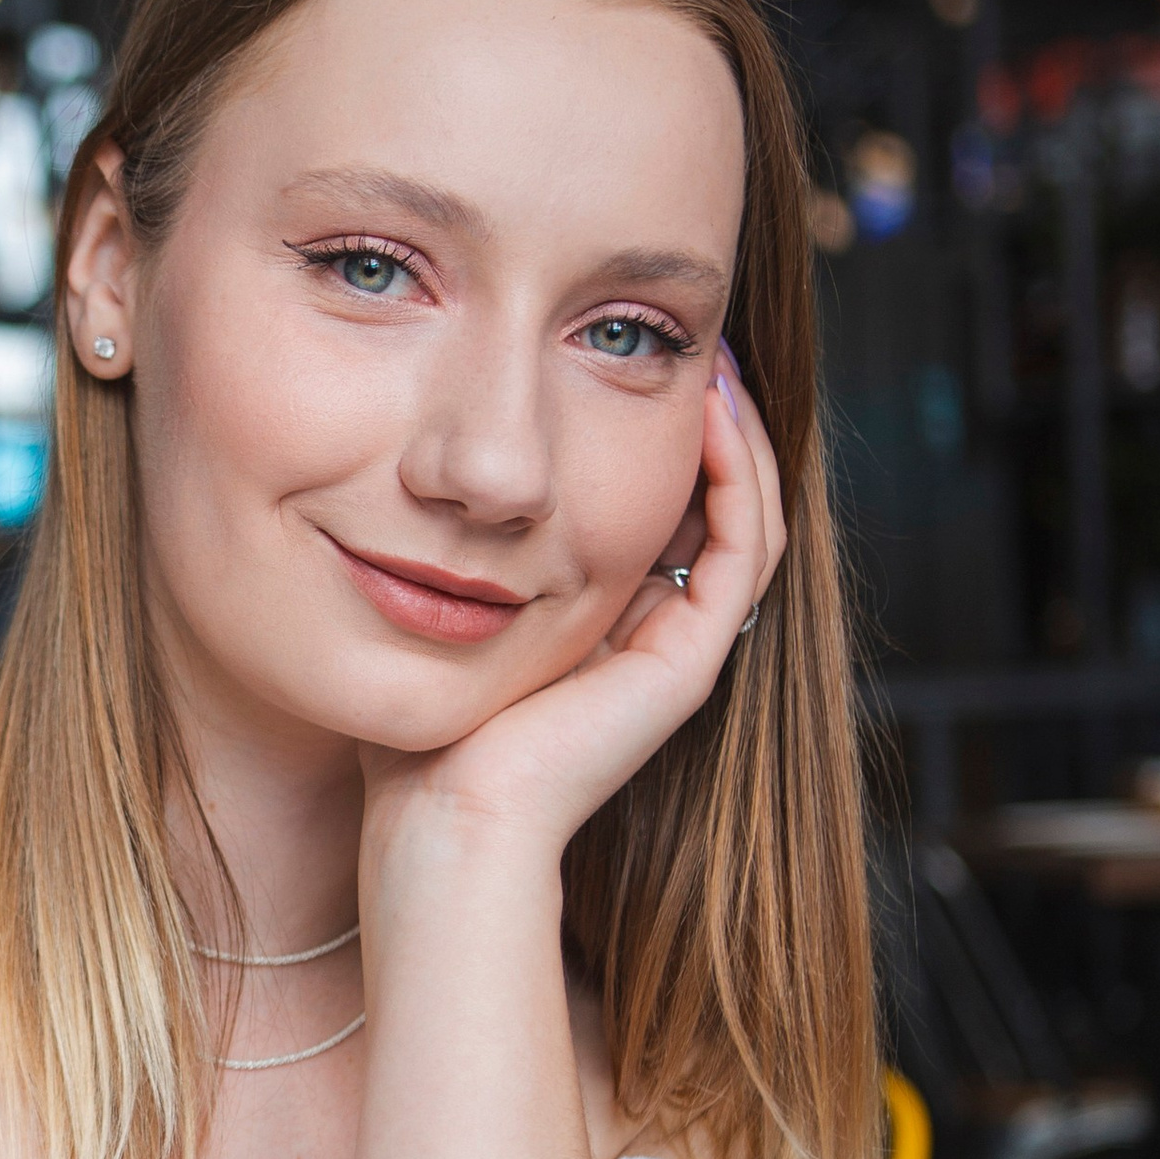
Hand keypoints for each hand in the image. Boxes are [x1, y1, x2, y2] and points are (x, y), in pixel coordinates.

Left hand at [363, 348, 784, 882]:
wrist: (439, 818)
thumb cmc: (412, 732)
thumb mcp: (428, 608)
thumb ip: (442, 552)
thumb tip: (419, 472)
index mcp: (599, 623)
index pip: (652, 505)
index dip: (655, 429)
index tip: (628, 355)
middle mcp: (649, 634)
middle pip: (710, 505)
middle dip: (708, 418)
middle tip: (699, 339)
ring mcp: (678, 651)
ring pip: (746, 517)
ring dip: (739, 433)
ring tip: (716, 359)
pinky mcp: (689, 665)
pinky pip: (746, 549)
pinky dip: (740, 477)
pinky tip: (711, 411)